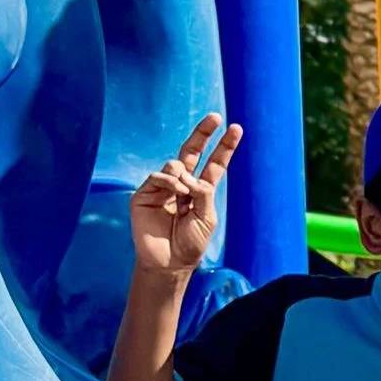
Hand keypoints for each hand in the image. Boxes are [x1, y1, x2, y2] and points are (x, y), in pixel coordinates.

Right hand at [130, 114, 239, 287]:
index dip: (224, 146)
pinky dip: (169, 180)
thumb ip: (203, 194)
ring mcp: (162, 188)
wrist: (168, 262)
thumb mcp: (207, 218)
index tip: (236, 128)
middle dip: (203, 133)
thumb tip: (190, 176)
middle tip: (215, 117)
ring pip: (175, 164)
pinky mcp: (144, 195)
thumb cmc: (190, 243)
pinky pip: (158, 176)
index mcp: (201, 190)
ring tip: (185, 192)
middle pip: (192, 152)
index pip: (214, 163)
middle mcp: (182, 184)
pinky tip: (175, 192)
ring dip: (184, 174)